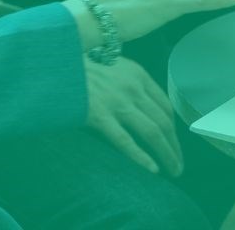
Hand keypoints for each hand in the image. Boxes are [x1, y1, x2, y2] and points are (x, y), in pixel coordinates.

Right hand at [85, 55, 182, 176]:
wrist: (56, 64)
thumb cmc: (82, 67)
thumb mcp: (113, 67)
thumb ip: (130, 83)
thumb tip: (147, 110)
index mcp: (136, 73)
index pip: (165, 105)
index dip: (174, 128)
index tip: (175, 142)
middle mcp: (131, 87)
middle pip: (163, 121)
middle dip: (175, 146)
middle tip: (178, 165)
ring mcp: (116, 101)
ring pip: (152, 132)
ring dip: (168, 154)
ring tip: (173, 170)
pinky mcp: (99, 115)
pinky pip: (126, 141)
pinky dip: (142, 157)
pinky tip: (152, 169)